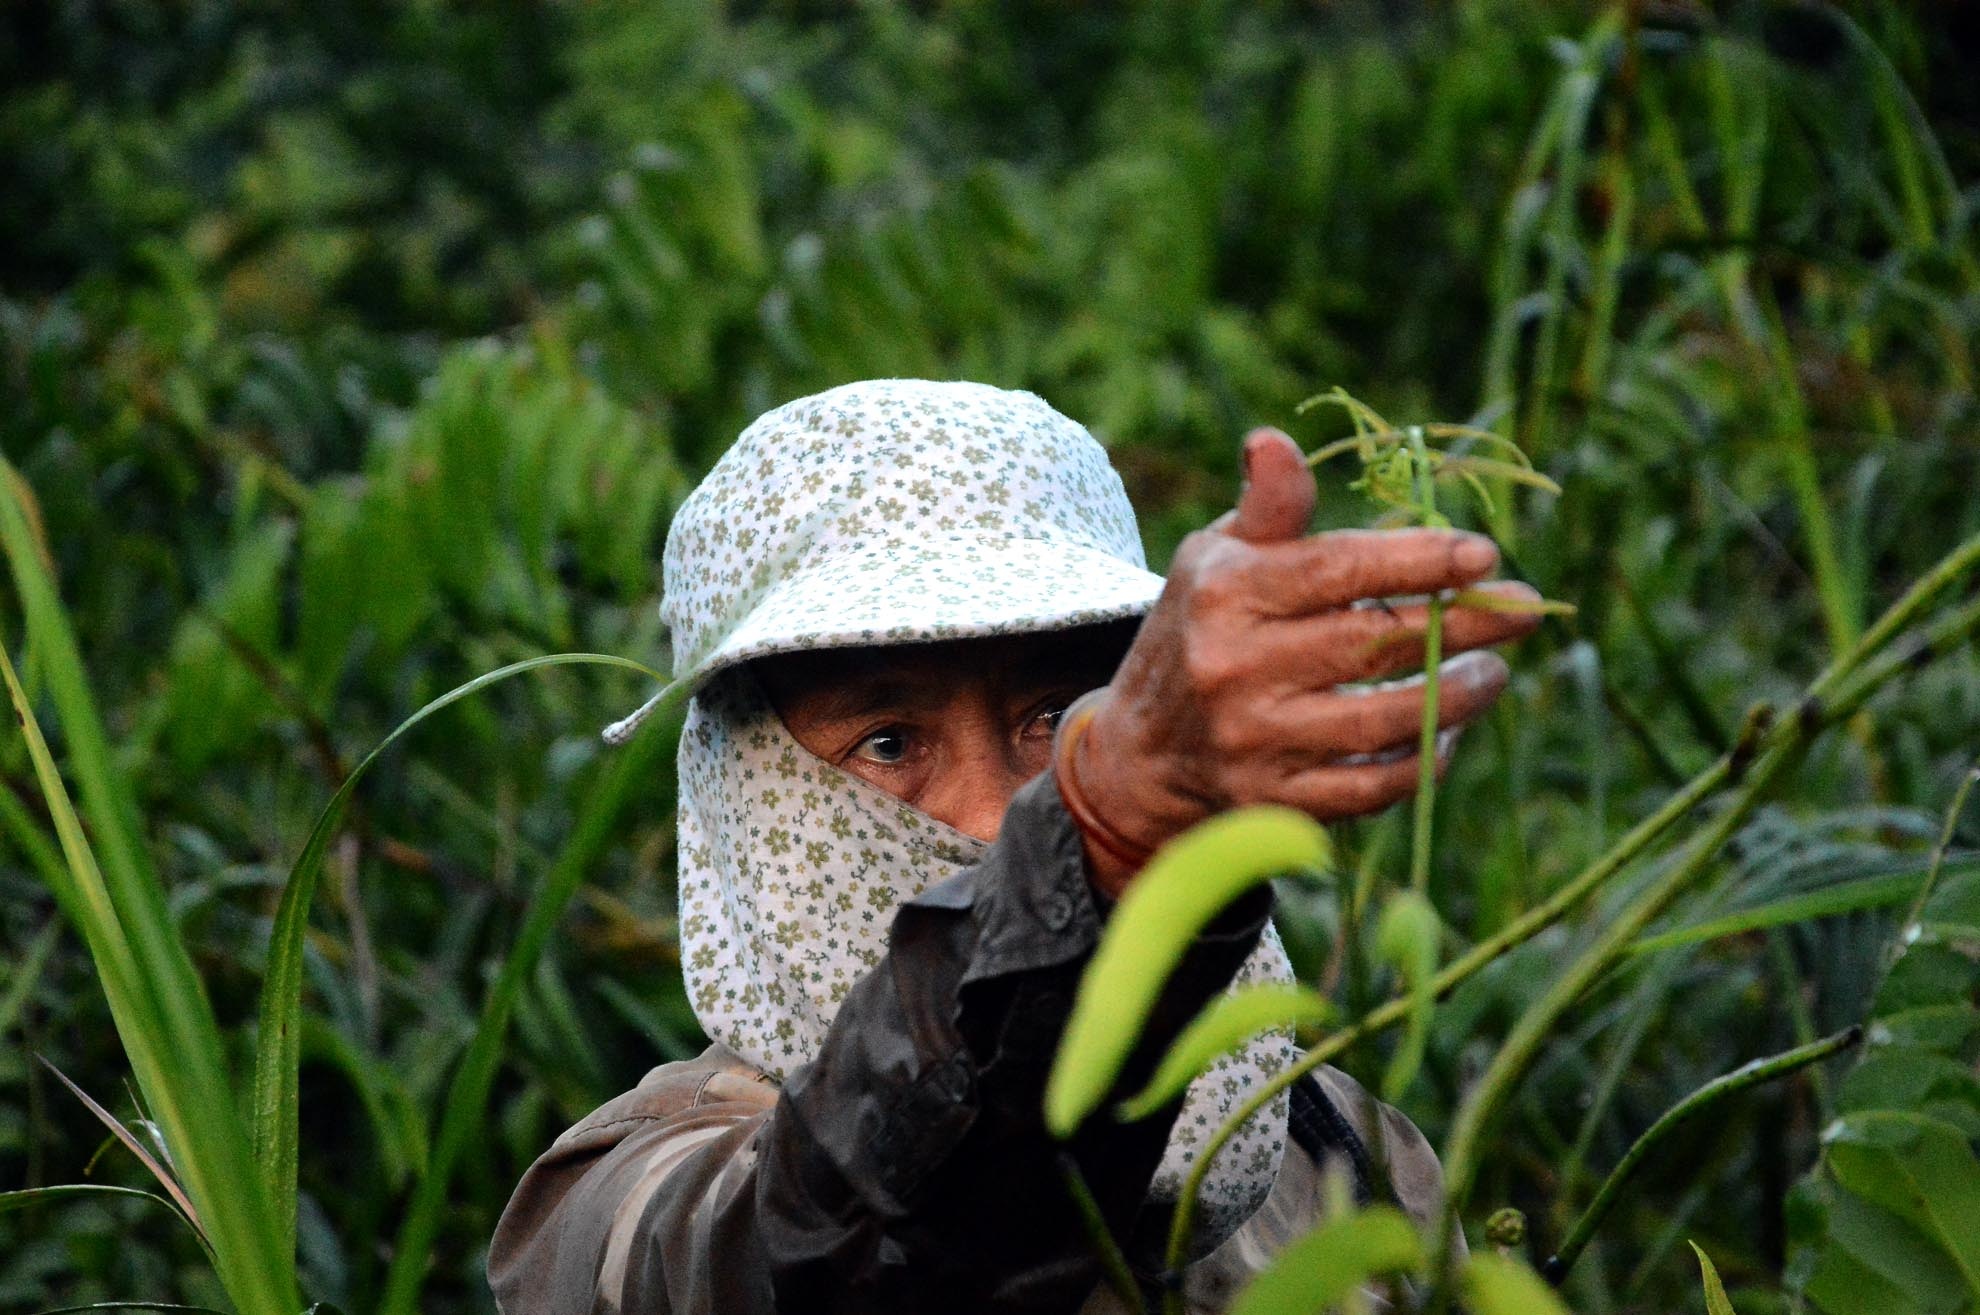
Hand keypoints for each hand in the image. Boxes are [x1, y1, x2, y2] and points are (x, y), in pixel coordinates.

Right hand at [1069, 427, 1540, 895]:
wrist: (1140, 752)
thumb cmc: (1200, 630)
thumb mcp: (1215, 558)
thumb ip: (1267, 508)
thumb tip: (1274, 441)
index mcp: (1226, 595)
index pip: (1336, 571)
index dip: (1417, 561)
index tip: (1482, 554)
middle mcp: (1235, 669)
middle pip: (1373, 645)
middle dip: (1461, 624)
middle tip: (1524, 609)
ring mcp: (1255, 742)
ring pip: (1382, 722)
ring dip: (1456, 697)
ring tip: (1494, 671)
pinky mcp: (1275, 802)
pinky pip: (1370, 788)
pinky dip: (1421, 761)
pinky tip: (1449, 733)